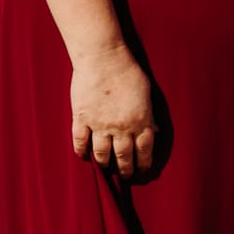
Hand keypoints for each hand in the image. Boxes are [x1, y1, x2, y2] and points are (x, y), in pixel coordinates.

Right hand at [69, 43, 155, 176]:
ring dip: (104, 164)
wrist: (103, 57)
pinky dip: (82, 152)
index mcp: (140, 119)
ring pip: (101, 154)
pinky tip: (84, 156)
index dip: (144, 162)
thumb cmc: (128, 71)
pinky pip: (80, 142)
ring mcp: (99, 124)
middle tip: (125, 175)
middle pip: (123, 156)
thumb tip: (154, 130)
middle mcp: (121, 126)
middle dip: (125, 169)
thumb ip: (148, 114)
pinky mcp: (81, 118)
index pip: (144, 149)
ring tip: (106, 167)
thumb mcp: (146, 92)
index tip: (144, 170)